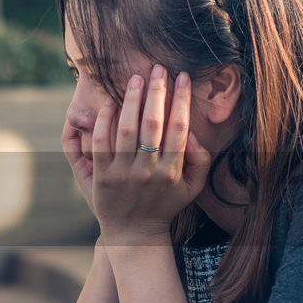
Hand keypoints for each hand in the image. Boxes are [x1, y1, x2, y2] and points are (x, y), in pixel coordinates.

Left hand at [90, 66, 210, 242]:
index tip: (183, 77)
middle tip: (157, 68)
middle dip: (157, 91)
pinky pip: (102, 143)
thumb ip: (201, 160)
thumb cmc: (165, 205)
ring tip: (135, 78)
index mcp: (173, 171)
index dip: (182, 99)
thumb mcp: (193, 188)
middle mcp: (149, 171)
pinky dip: (105, 121)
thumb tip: (192, 134)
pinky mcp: (102, 176)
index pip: (179, 127)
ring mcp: (123, 174)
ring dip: (131, 100)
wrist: (134, 234)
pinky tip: (111, 102)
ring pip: (127, 129)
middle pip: (154, 123)